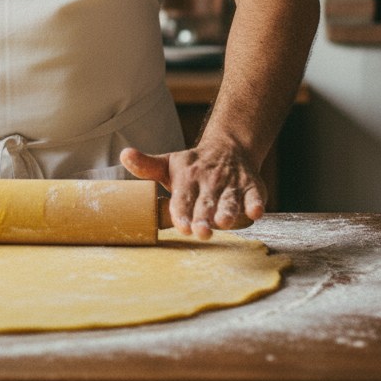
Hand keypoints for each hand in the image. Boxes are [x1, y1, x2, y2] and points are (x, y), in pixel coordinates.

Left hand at [121, 142, 265, 239]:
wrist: (228, 148)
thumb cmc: (192, 166)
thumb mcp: (168, 164)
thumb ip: (147, 166)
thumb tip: (123, 154)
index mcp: (187, 178)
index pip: (182, 198)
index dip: (181, 212)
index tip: (180, 225)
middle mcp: (209, 182)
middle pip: (205, 203)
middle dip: (203, 218)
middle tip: (201, 232)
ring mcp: (231, 185)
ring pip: (229, 201)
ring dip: (227, 211)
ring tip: (224, 222)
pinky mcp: (252, 187)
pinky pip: (255, 196)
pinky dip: (256, 204)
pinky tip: (255, 212)